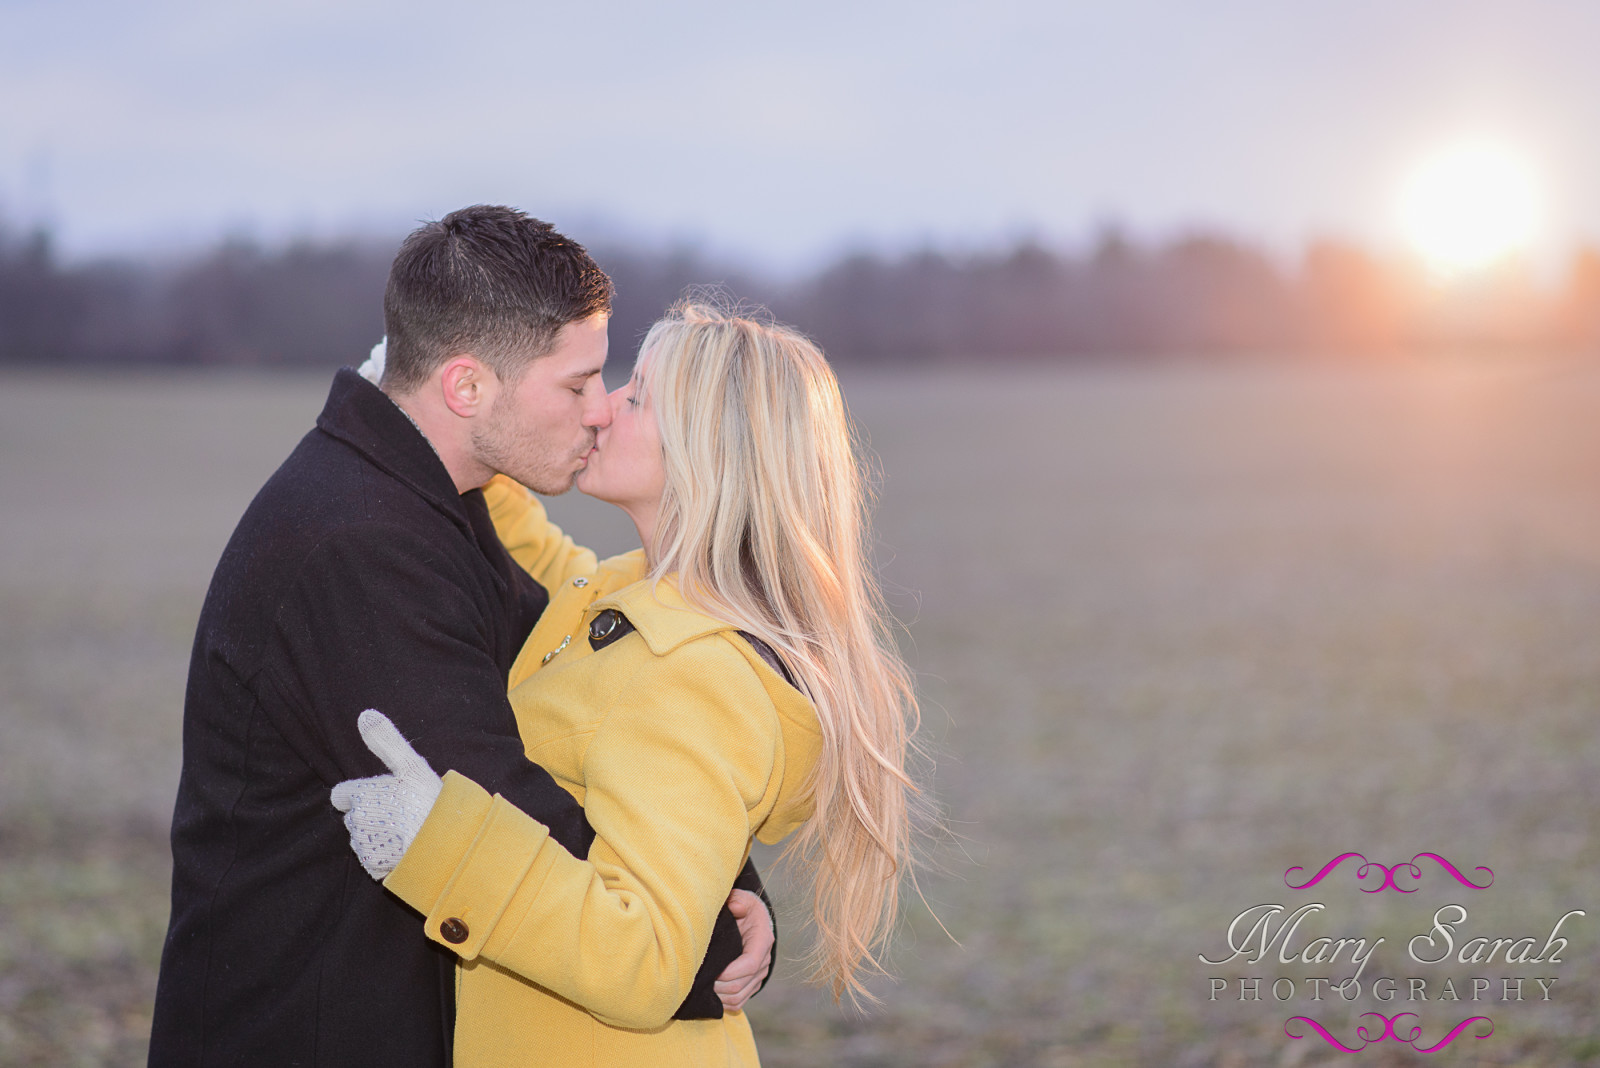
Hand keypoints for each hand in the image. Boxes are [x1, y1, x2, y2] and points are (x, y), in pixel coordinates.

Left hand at [329, 709, 442, 879]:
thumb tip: (365, 714)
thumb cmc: (428, 800)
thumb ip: (385, 741)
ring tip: (406, 831)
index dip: (360, 795)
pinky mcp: (373, 868)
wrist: (446, 843)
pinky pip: (373, 860)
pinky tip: (405, 848)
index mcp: (361, 796)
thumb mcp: (410, 765)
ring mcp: (364, 847)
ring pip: (363, 839)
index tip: (382, 796)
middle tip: (400, 813)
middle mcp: (356, 822)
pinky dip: (386, 856)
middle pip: (354, 818)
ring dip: (378, 835)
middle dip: (371, 815)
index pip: (341, 796)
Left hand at [714, 888, 772, 1012]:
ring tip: (702, 988)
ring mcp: (759, 975)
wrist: (754, 920)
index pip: (750, 964)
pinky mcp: (752, 984)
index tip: (713, 972)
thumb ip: (738, 900)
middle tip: (699, 981)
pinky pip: (738, 1001)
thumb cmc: (744, 908)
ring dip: (719, 997)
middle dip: (718, 986)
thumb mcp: (743, 899)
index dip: (730, 972)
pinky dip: (723, 1003)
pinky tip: (709, 995)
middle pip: (742, 984)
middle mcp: (764, 961)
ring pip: (739, 997)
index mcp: (763, 940)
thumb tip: (735, 906)